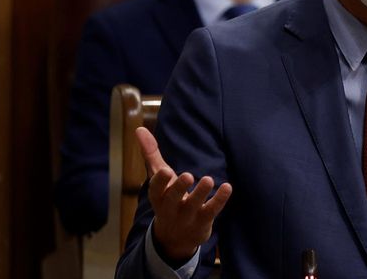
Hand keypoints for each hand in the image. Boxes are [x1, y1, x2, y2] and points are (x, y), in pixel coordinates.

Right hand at [135, 127, 232, 262]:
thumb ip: (150, 154)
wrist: (175, 238)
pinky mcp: (203, 221)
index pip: (156, 189)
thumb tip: (139, 128)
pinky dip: (219, 200)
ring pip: (193, 206)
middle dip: (179, 188)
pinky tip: (227, 187)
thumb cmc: (167, 198)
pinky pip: (212, 211)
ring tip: (208, 179)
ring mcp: (187, 216)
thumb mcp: (158, 178)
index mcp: (158, 196)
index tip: (165, 170)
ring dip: (200, 193)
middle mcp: (170, 208)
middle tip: (187, 175)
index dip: (160, 181)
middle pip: (172, 199)